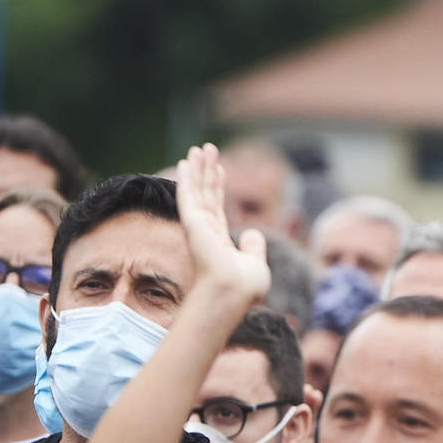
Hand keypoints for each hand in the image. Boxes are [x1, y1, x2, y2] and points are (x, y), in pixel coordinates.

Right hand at [174, 145, 270, 307]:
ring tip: (199, 148)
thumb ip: (253, 247)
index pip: (217, 208)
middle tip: (206, 149)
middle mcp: (206, 232)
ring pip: (196, 191)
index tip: (220, 170)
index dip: (217, 187)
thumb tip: (253, 234)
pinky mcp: (194, 224)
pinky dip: (188, 178)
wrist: (233, 294)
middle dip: (205, 171)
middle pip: (205, 194)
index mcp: (219, 241)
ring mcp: (198, 227)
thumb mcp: (255, 264)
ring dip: (198, 168)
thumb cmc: (245, 286)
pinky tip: (187, 163)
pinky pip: (189, 196)